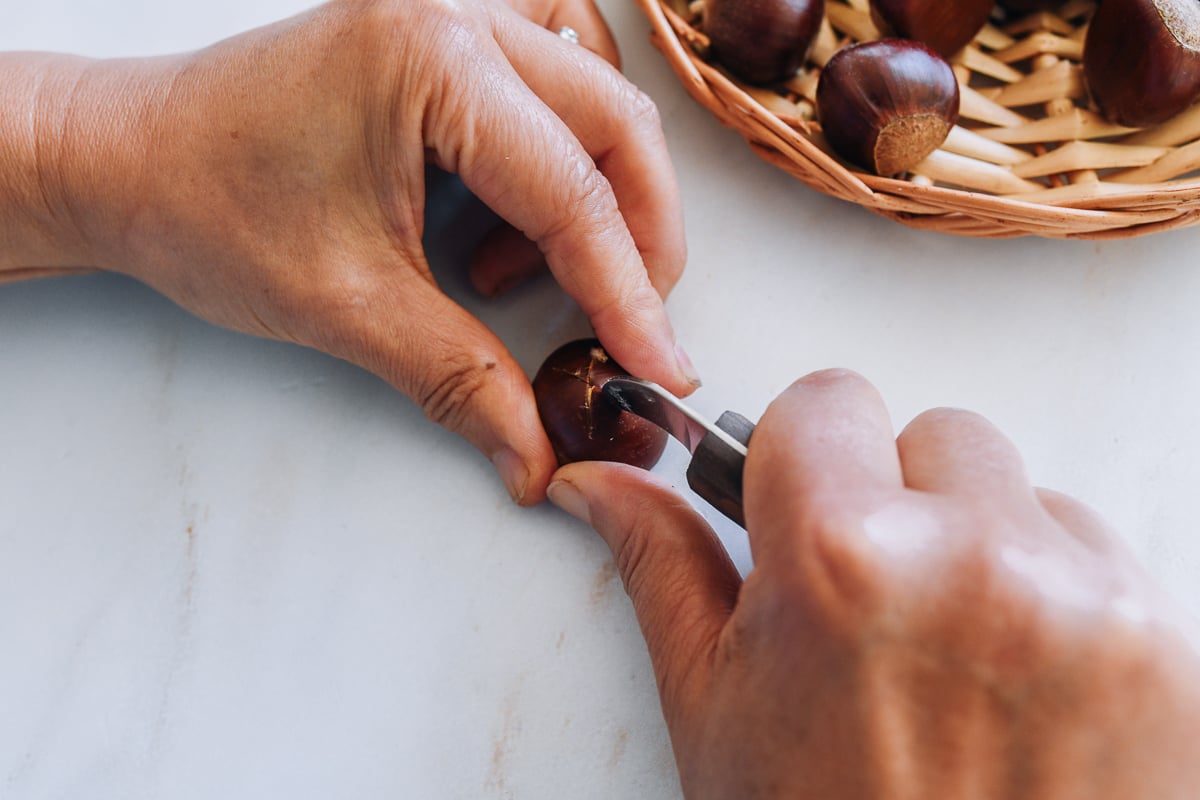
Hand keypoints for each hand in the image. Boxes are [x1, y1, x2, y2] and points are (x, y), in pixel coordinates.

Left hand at [6, 0, 694, 503]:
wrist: (126, 161)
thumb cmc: (204, 206)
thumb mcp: (349, 306)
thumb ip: (462, 379)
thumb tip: (538, 451)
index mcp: (431, 62)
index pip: (574, 193)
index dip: (630, 294)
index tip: (662, 366)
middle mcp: (455, 15)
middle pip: (616, 129)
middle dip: (637, 241)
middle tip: (624, 329)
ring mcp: (451, 14)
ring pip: (598, 95)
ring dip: (601, 192)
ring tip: (522, 269)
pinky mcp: (440, 37)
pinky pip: (553, 77)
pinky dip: (564, 149)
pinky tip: (511, 207)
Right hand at [549, 369, 1199, 797]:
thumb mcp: (716, 710)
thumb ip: (663, 567)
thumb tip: (602, 486)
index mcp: (843, 563)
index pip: (827, 400)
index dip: (807, 453)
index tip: (807, 499)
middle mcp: (977, 562)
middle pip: (937, 435)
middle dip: (901, 499)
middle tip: (877, 603)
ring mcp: (1089, 604)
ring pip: (1026, 496)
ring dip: (989, 549)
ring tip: (954, 658)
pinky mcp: (1172, 649)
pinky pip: (1104, 560)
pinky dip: (1063, 601)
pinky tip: (1021, 689)